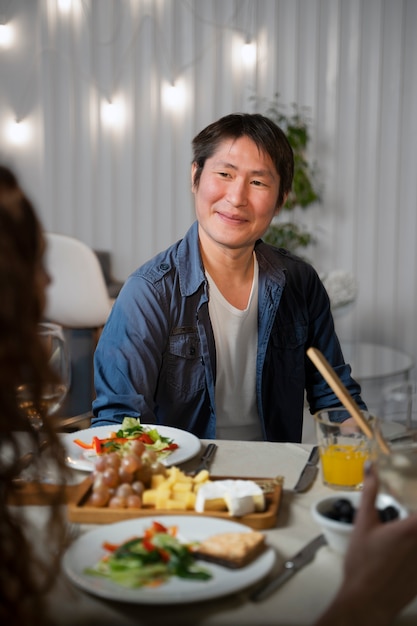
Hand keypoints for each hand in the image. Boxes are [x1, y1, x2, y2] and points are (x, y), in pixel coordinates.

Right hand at [315, 462, 416, 625]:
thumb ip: (370, 493)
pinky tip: (399, 553)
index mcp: (413, 527)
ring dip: (413, 532)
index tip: (408, 495)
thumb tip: (371, 467)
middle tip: (400, 514)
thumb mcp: (363, 523)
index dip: (415, 494)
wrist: (366, 601)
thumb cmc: (362, 562)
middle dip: (411, 515)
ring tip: (397, 535)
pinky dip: (413, 549)